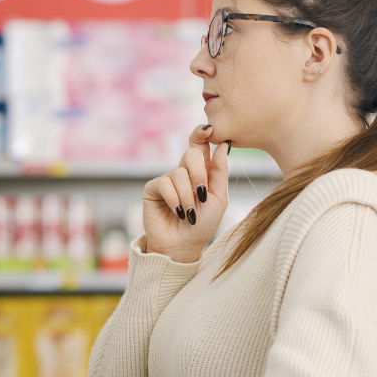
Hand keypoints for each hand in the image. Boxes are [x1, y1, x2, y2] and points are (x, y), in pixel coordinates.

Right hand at [142, 126, 230, 262]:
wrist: (183, 247)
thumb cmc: (203, 225)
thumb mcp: (218, 198)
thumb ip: (220, 172)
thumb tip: (223, 145)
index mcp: (200, 172)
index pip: (200, 145)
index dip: (202, 134)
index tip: (209, 129)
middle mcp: (183, 172)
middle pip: (191, 153)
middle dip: (200, 174)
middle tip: (202, 193)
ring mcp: (167, 180)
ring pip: (179, 173)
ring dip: (188, 196)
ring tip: (189, 213)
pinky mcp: (153, 189)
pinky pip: (165, 183)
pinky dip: (175, 199)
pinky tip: (177, 212)